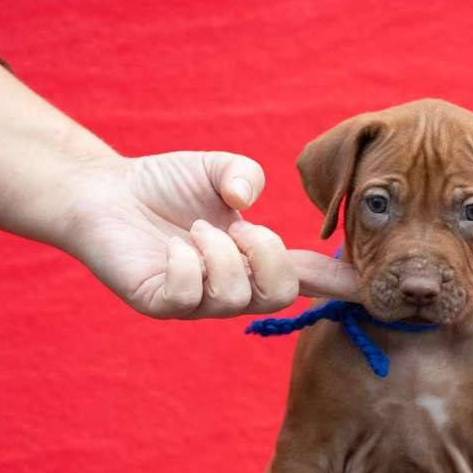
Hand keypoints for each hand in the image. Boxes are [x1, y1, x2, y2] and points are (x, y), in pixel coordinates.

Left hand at [60, 151, 358, 318]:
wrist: (104, 192)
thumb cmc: (164, 184)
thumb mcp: (215, 169)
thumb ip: (242, 174)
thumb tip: (246, 201)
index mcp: (254, 259)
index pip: (306, 277)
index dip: (338, 283)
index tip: (367, 283)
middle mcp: (232, 287)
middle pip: (277, 294)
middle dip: (266, 256)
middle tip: (239, 228)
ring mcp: (196, 302)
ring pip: (231, 296)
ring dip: (218, 252)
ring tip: (195, 229)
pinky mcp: (159, 304)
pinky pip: (186, 295)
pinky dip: (184, 262)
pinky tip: (173, 246)